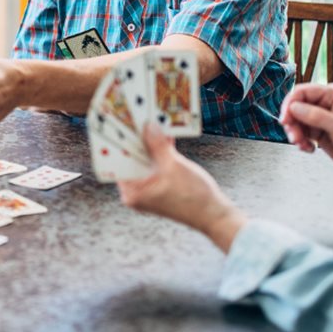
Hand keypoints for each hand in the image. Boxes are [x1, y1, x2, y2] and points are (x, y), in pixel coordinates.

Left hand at [116, 123, 245, 252]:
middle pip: (131, 159)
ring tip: (148, 119)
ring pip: (145, 159)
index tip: (118, 123)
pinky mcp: (160, 183)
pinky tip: (164, 132)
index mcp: (132, 192)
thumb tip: (147, 126)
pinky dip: (160, 150)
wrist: (215, 214)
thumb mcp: (173, 165)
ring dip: (150, 142)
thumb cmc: (194, 197)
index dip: (118, 142)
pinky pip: (156, 163)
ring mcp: (148, 188)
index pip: (117, 162)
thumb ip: (157, 145)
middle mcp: (136, 191)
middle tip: (133, 116)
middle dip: (135, 139)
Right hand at [279, 83, 332, 172]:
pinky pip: (299, 131)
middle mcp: (324, 102)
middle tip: (295, 137)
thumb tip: (294, 108)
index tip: (285, 120)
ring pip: (295, 120)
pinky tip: (309, 148)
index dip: (289, 104)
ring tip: (302, 145)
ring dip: (295, 134)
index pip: (302, 92)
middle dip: (292, 123)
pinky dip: (300, 141)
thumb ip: (317, 116)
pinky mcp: (316, 129)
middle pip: (295, 106)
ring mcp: (319, 116)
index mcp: (332, 94)